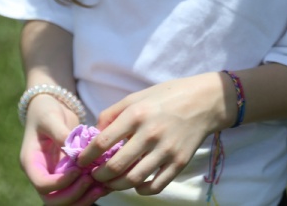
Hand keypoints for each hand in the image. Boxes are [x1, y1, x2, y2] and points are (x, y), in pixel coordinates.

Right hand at [21, 97, 107, 205]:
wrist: (50, 108)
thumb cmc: (46, 111)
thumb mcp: (50, 117)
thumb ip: (60, 133)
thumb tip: (74, 149)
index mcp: (31, 162)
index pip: (42, 185)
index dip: (60, 183)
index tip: (78, 170)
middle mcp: (41, 174)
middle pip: (52, 200)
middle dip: (73, 194)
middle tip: (91, 180)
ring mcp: (53, 177)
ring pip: (65, 202)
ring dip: (83, 198)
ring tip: (102, 186)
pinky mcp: (66, 176)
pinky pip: (76, 193)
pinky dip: (89, 193)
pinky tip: (105, 184)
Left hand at [76, 73, 227, 196]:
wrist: (205, 101)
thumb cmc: (167, 96)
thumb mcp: (137, 96)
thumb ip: (113, 113)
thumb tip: (95, 134)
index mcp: (137, 114)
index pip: (103, 142)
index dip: (87, 156)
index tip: (81, 161)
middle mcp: (150, 133)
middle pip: (115, 166)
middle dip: (99, 175)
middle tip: (95, 175)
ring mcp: (166, 150)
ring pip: (133, 179)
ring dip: (116, 185)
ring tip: (111, 182)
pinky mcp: (179, 162)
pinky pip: (156, 186)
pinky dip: (141, 190)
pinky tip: (136, 184)